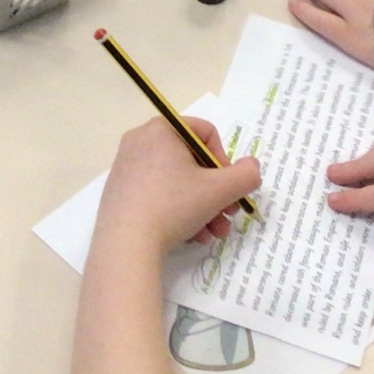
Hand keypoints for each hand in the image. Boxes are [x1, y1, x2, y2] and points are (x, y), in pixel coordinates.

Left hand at [96, 117, 262, 255]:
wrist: (125, 243)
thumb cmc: (173, 205)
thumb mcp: (218, 190)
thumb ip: (245, 175)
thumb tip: (252, 167)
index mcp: (161, 130)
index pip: (206, 134)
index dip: (225, 161)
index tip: (229, 188)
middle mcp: (140, 142)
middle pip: (193, 163)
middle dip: (216, 193)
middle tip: (228, 216)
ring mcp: (128, 168)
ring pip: (178, 183)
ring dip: (203, 209)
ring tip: (213, 234)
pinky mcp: (121, 193)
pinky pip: (159, 195)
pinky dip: (180, 213)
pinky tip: (193, 237)